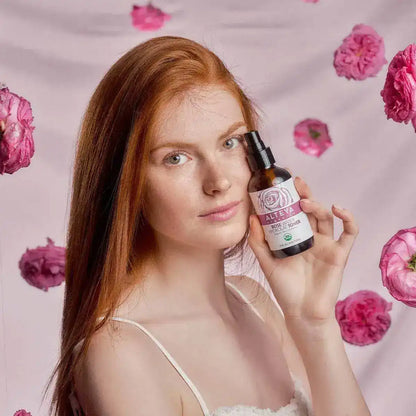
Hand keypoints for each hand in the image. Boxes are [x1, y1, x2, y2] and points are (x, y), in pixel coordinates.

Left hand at [247, 171, 358, 324]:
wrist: (301, 313)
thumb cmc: (285, 288)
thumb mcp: (266, 263)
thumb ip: (259, 242)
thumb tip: (252, 217)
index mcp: (295, 237)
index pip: (293, 211)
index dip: (289, 197)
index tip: (280, 183)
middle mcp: (311, 237)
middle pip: (310, 210)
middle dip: (303, 194)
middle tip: (294, 182)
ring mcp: (326, 244)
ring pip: (325, 218)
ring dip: (317, 206)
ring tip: (304, 202)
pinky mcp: (339, 254)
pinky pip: (349, 233)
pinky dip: (349, 219)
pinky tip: (338, 209)